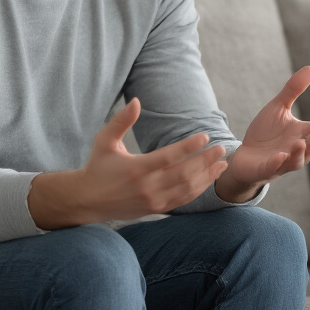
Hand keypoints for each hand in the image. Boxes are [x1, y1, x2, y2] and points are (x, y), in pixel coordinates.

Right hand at [27, 98, 227, 228]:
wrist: (87, 201)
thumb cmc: (98, 166)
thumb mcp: (104, 140)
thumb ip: (121, 121)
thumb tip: (137, 101)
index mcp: (136, 169)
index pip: (169, 157)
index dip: (189, 146)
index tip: (205, 136)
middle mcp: (147, 187)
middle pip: (184, 174)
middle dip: (205, 160)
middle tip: (221, 148)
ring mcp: (153, 200)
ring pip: (187, 189)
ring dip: (207, 176)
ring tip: (222, 163)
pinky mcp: (156, 208)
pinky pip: (182, 200)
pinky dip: (198, 189)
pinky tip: (208, 178)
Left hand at [218, 66, 309, 202]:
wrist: (244, 155)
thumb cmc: (265, 132)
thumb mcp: (278, 108)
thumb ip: (293, 90)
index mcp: (300, 134)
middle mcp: (295, 149)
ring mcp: (282, 162)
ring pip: (295, 161)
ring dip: (300, 153)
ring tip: (301, 142)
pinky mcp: (266, 169)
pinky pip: (273, 168)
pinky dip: (277, 163)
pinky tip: (280, 156)